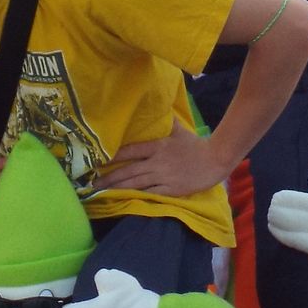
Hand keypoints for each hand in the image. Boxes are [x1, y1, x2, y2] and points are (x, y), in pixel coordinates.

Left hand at [97, 123, 228, 198]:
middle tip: (91, 183)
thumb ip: (166, 122)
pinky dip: (135, 197)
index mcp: (157, 147)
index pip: (129, 151)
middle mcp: (156, 162)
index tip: (97, 161)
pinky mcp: (170, 190)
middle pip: (128, 171)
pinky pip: (149, 194)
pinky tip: (123, 200)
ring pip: (135, 184)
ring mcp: (163, 177)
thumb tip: (159, 108)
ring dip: (116, 188)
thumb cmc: (196, 145)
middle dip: (108, 178)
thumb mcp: (179, 131)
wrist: (216, 160)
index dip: (112, 157)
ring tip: (101, 192)